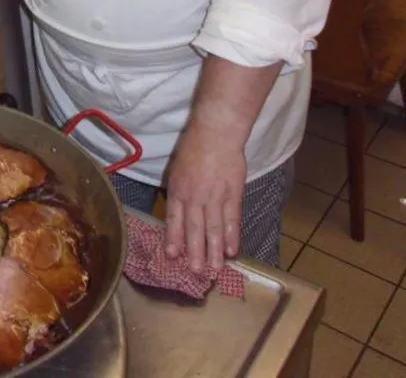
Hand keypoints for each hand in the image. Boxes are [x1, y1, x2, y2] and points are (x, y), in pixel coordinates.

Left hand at [164, 125, 246, 271]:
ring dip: (213, 250)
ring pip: (213, 228)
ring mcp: (215, 196)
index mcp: (178, 190)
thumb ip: (178, 191)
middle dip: (194, 252)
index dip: (173, 238)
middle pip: (194, 229)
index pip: (174, 219)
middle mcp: (194, 196)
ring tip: (214, 269)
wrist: (216, 133)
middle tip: (195, 272)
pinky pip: (232, 219)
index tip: (172, 256)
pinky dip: (232, 235)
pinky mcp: (233, 193)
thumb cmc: (193, 148)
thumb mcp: (177, 169)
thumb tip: (178, 211)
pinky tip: (231, 250)